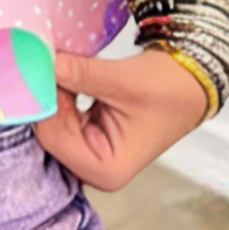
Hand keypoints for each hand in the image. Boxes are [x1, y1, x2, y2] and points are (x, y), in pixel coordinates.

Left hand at [33, 47, 208, 189]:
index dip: (43, 101)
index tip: (38, 66)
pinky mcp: (88, 137)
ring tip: (56, 63)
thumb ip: (79, 74)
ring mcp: (90, 155)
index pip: (53, 137)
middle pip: (49, 132)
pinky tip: (63, 73)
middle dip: (46, 98)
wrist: (190, 82)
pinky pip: (61, 116)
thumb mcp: (121, 80)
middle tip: (41, 59)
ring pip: (52, 122)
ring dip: (53, 93)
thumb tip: (41, 61)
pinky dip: (60, 94)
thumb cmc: (166, 88)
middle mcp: (95, 169)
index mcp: (106, 169)